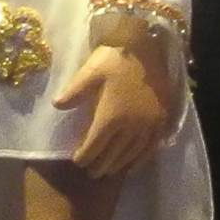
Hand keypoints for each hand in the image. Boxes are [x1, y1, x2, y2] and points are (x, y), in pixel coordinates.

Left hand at [52, 32, 174, 179]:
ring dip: (119, 165)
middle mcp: (130, 126)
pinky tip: (134, 164)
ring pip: (132, 153)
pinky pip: (151, 147)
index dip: (85, 156)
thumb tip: (57, 106)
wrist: (147, 47)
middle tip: (91, 172)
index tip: (77, 162)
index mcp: (110, 116)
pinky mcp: (162, 120)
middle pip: (113, 154)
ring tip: (109, 171)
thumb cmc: (115, 58)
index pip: (95, 145)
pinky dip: (140, 159)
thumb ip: (74, 92)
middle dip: (100, 165)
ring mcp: (148, 125)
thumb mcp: (90, 72)